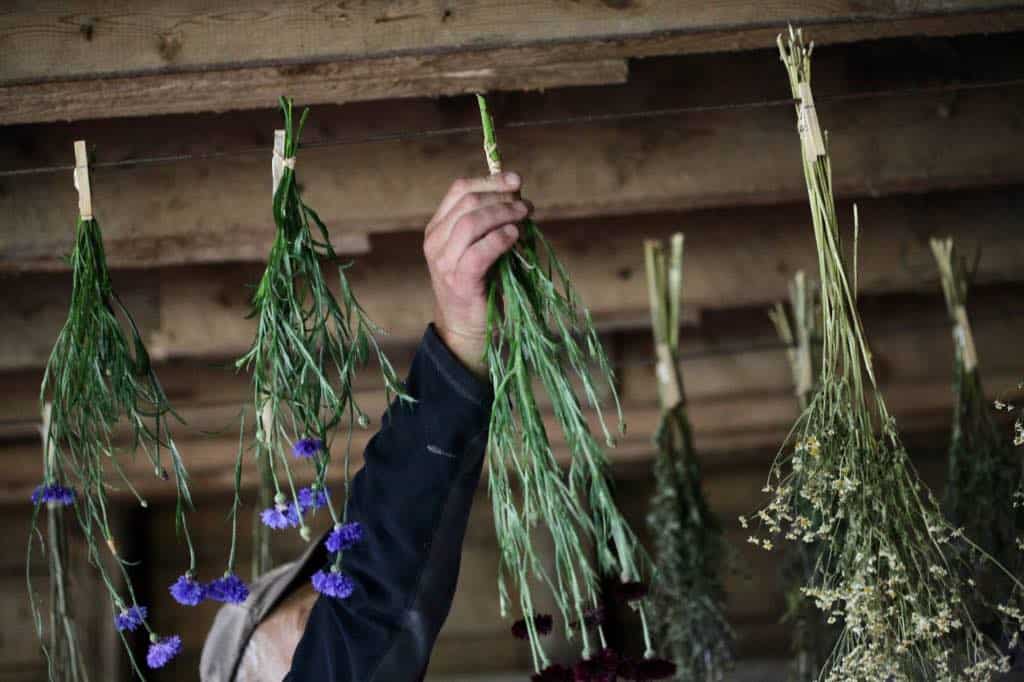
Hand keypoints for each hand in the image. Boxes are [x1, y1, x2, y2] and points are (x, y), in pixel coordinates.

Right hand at [424, 172, 530, 376]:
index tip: (516, 181)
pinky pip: (480, 251)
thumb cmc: (478, 286)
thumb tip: (519, 197)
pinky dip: (500, 238)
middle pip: (469, 202)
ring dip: (504, 214)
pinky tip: (515, 236)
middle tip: (526, 205)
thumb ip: (491, 223)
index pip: (460, 190)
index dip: (490, 180)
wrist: (465, 329)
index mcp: (437, 228)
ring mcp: (444, 262)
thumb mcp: (479, 247)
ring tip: (525, 217)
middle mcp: (435, 241)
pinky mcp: (458, 281)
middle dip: (502, 198)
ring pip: (472, 222)